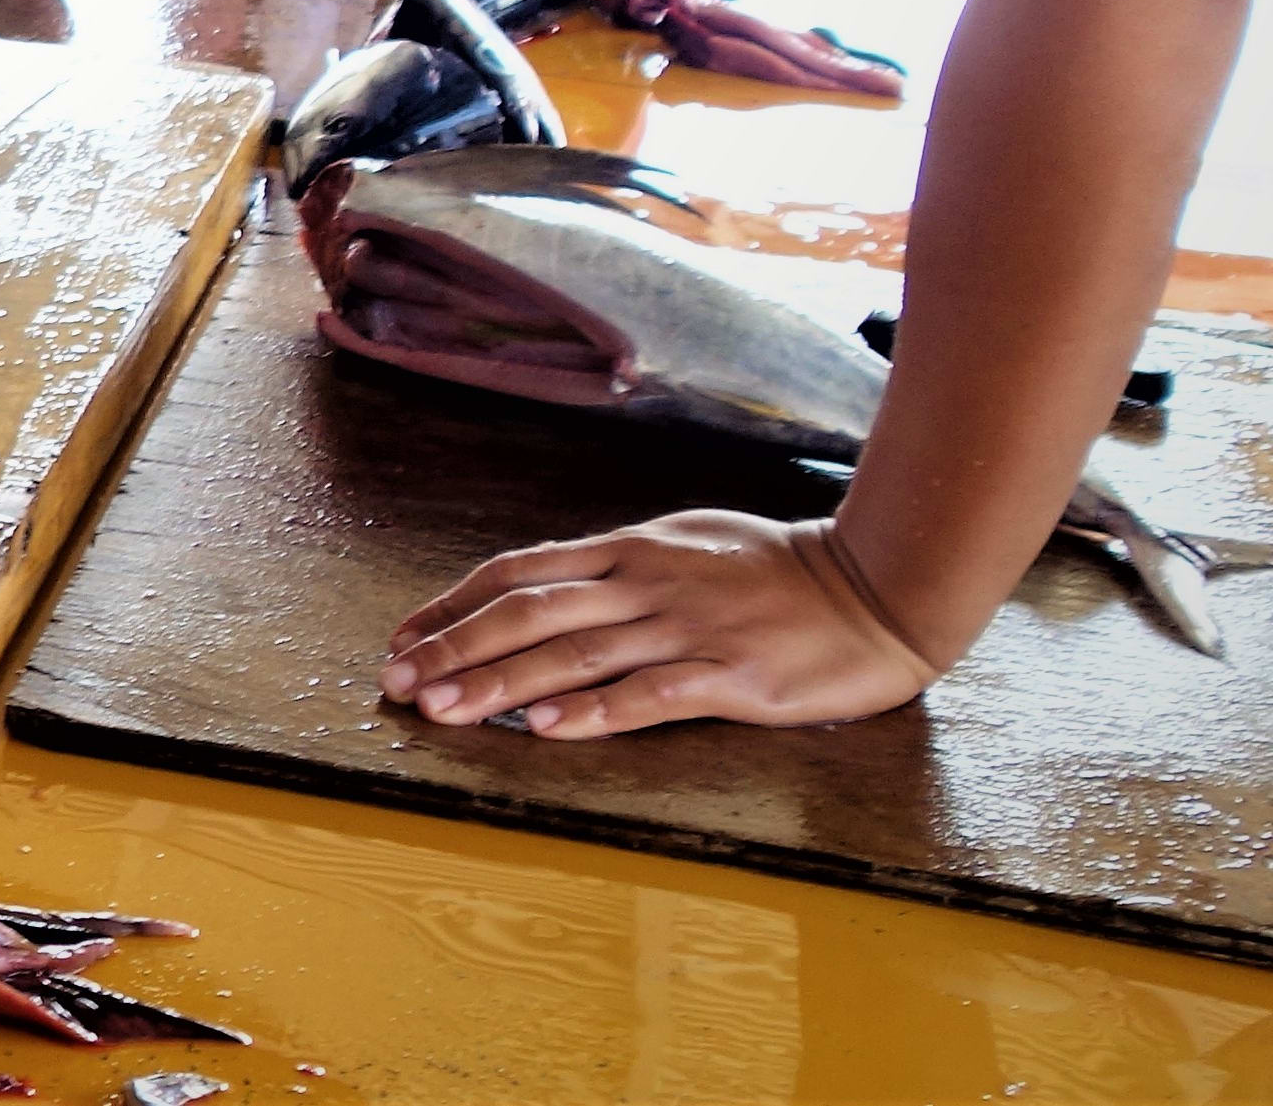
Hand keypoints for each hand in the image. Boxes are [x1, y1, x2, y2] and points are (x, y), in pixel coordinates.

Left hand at [380, 510, 939, 736]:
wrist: (876, 586)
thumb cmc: (776, 568)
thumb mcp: (683, 543)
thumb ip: (618, 564)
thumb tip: (549, 581)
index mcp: (626, 551)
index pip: (517, 572)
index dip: (453, 604)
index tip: (403, 636)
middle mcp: (643, 585)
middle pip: (527, 613)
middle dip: (454, 648)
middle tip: (397, 683)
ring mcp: (685, 629)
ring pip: (573, 655)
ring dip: (500, 685)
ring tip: (444, 710)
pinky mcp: (731, 677)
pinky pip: (651, 695)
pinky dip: (595, 712)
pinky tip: (548, 730)